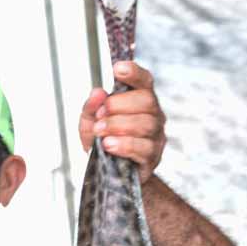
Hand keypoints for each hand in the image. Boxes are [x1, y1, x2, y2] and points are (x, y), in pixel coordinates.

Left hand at [78, 61, 166, 183]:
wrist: (110, 176)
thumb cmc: (103, 144)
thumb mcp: (90, 124)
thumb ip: (91, 108)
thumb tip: (97, 93)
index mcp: (140, 101)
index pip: (144, 81)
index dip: (134, 73)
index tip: (117, 69)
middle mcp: (153, 116)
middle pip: (147, 101)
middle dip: (120, 105)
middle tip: (100, 114)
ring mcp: (156, 137)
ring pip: (146, 124)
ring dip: (119, 125)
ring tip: (100, 132)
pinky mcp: (153, 158)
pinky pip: (143, 148)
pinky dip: (124, 145)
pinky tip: (108, 145)